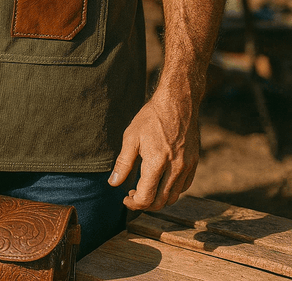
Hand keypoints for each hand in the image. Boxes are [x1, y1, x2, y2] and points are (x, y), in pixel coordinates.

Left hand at [108, 89, 198, 210]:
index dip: (133, 203)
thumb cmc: (151, 117)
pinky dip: (172, 191)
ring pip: (174, 197)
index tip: (125, 198)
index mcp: (156, 163)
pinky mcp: (194, 163)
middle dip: (145, 204)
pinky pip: (184, 187)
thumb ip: (123, 163)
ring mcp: (187, 167)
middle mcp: (174, 169)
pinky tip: (162, 181)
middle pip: (160, 202)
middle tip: (133, 195)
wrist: (177, 102)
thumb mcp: (131, 137)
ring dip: (159, 199)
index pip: (146, 198)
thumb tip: (113, 183)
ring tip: (146, 189)